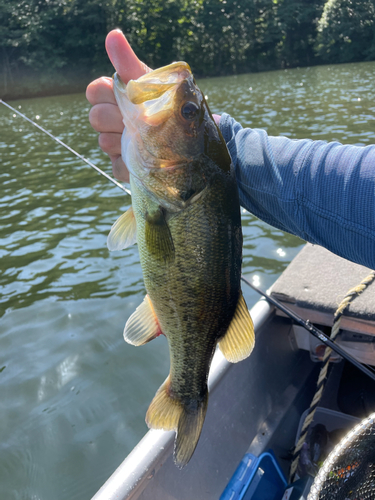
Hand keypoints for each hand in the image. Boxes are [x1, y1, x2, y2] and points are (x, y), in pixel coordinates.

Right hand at [86, 30, 220, 182]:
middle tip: (141, 119)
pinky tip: (147, 156)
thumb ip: (128, 61)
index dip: (107, 93)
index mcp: (114, 97)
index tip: (125, 96)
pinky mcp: (123, 167)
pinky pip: (117, 166)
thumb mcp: (150, 83)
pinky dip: (132, 162)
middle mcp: (111, 121)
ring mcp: (115, 145)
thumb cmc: (165, 103)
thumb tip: (113, 35)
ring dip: (128, 140)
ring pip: (104, 142)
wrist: (187, 135)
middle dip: (119, 117)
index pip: (93, 91)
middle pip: (96, 117)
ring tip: (148, 137)